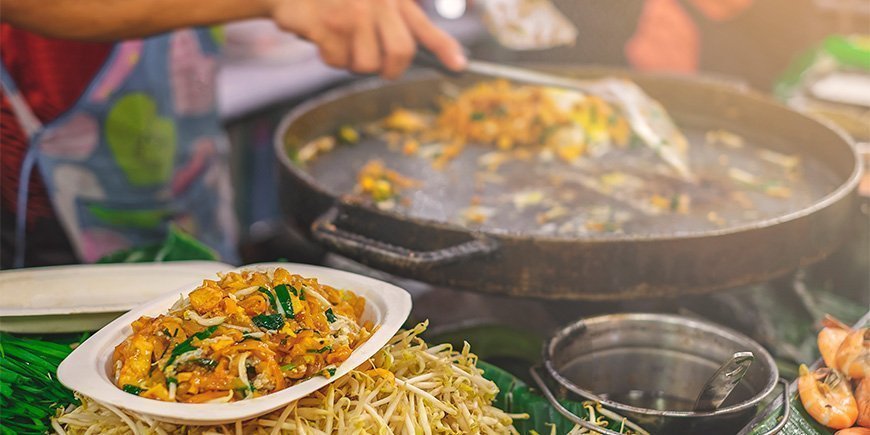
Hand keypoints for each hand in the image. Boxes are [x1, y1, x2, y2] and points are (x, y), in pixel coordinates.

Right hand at [268, 0, 466, 78]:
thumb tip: (438, 59)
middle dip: (390, 69)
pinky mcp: (328, 25)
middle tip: (380, 68)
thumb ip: (401, 21)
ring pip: (366, 64)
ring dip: (352, 61)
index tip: (460, 66)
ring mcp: (353, 13)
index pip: (424, 27)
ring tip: (339, 38)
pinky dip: (328, 55)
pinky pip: (338, 62)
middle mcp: (378, 2)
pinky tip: (320, 35)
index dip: (445, 48)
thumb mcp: (376, 0)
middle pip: (399, 54)